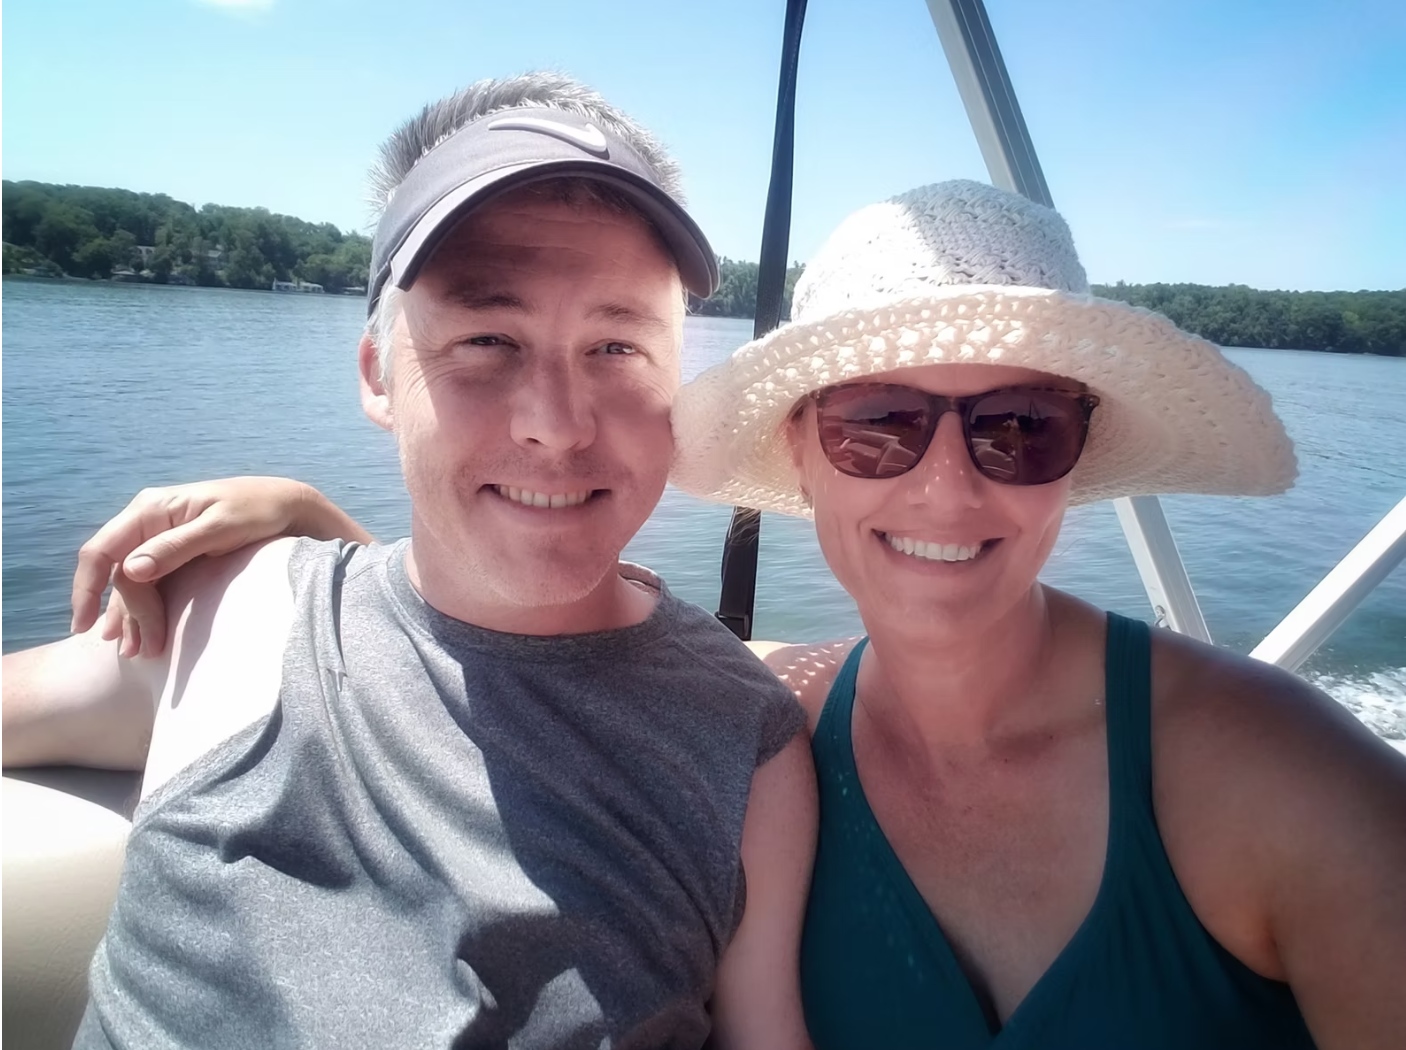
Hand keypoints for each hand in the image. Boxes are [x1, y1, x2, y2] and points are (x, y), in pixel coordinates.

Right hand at [71, 477, 365, 656]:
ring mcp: (159, 535)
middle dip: (125, 613)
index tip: (84, 626)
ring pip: (131, 581)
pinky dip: (144, 608)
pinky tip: (138, 633)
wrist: (287, 506)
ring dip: (130, 616)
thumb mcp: (221, 529)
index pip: (102, 551)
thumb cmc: (259, 512)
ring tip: (133, 652)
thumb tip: (132, 570)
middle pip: (119, 573)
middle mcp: (148, 520)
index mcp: (152, 509)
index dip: (88, 589)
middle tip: (142, 651)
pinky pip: (149, 582)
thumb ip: (177, 547)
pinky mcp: (173, 550)